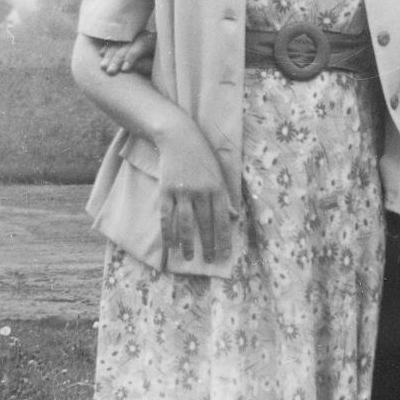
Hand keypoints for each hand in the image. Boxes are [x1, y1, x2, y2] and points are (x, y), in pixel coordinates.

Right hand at [100, 29, 156, 75]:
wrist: (161, 57)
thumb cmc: (160, 66)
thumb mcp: (156, 67)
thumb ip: (145, 65)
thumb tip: (129, 67)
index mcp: (153, 40)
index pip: (139, 46)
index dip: (131, 58)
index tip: (124, 70)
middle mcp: (143, 34)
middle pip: (127, 45)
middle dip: (117, 59)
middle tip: (110, 72)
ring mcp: (134, 35)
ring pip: (118, 43)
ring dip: (109, 54)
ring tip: (103, 67)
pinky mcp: (127, 37)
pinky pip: (115, 41)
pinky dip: (108, 47)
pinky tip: (102, 54)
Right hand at [157, 126, 233, 264]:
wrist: (180, 138)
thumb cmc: (203, 157)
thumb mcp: (220, 174)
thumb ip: (225, 197)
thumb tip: (233, 218)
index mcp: (218, 188)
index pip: (222, 219)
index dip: (223, 239)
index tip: (224, 255)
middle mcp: (201, 191)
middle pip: (204, 224)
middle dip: (207, 245)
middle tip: (208, 260)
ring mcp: (182, 191)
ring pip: (184, 223)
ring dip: (186, 243)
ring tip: (188, 257)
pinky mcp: (166, 190)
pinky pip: (166, 216)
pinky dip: (168, 232)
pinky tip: (170, 244)